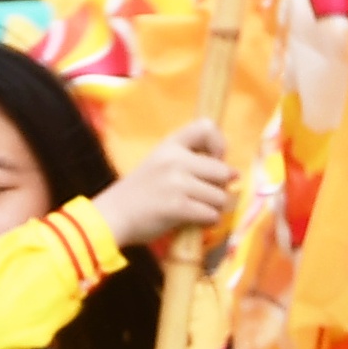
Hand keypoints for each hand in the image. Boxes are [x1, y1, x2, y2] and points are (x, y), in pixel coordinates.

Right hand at [93, 121, 233, 253]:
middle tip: (207, 195)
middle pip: (222, 171)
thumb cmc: (140, 192)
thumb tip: (234, 173)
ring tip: (201, 210)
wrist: (113, 215)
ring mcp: (177, 183)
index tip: (214, 161)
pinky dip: (209, 221)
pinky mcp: (178, 207)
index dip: (219, 144)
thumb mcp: (160, 164)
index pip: (206, 127)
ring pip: (220, 196)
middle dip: (221, 188)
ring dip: (216, 208)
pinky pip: (211, 214)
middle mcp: (175, 159)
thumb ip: (190, 162)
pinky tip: (197, 221)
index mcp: (170, 145)